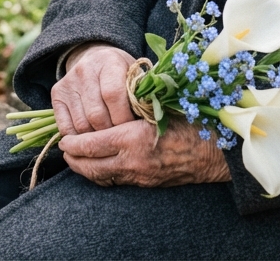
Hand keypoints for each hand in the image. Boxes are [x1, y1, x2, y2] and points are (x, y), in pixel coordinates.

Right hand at [51, 43, 134, 134]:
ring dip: (95, 139)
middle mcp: (85, 69)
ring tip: (107, 140)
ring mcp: (68, 82)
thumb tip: (145, 121)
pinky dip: (79, 139)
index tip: (132, 129)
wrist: (96, 59)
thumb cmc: (122, 74)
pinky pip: (65, 128)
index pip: (113, 95)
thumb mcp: (136, 78)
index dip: (123, 118)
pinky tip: (90, 139)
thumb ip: (140, 96)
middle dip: (110, 132)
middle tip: (120, 139)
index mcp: (109, 61)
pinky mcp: (56, 94)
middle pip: (96, 114)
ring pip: (81, 125)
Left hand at [60, 117, 231, 187]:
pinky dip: (102, 175)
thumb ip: (134, 105)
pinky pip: (116, 182)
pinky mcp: (147, 184)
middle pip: (91, 167)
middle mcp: (132, 161)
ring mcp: (139, 176)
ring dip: (85, 169)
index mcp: (133, 139)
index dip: (73, 143)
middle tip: (64, 150)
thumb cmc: (190, 121)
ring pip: (102, 178)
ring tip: (76, 159)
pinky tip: (99, 166)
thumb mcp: (160, 106)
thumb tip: (111, 95)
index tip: (64, 138)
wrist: (216, 152)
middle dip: (73, 160)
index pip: (92, 145)